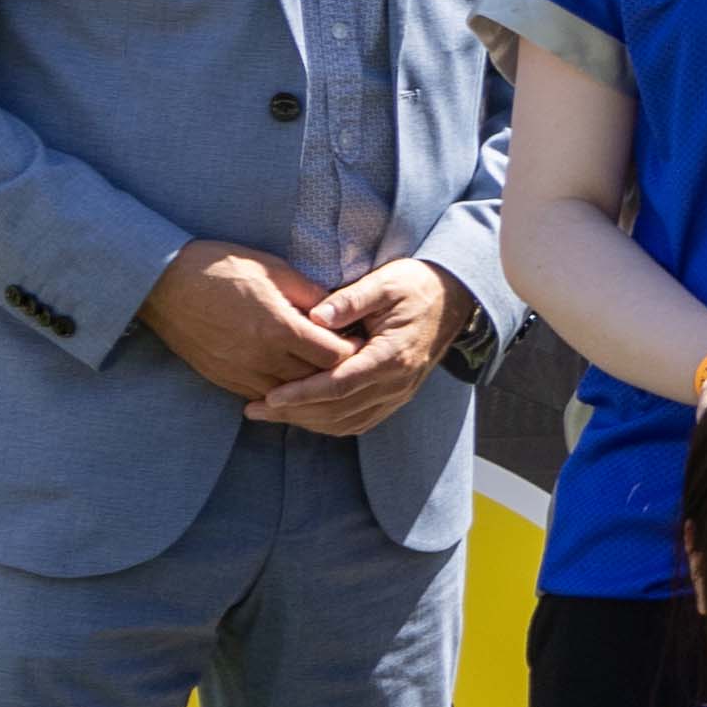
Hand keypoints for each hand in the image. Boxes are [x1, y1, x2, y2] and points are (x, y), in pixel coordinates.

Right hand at [141, 238, 354, 400]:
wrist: (163, 282)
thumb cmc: (221, 268)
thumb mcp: (274, 269)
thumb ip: (310, 294)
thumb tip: (340, 311)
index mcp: (279, 329)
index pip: (334, 356)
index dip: (351, 349)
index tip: (357, 338)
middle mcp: (261, 358)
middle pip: (316, 380)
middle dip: (334, 369)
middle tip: (345, 354)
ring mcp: (240, 373)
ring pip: (290, 394)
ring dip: (307, 383)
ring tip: (317, 364)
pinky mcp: (223, 380)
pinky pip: (262, 395)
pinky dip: (280, 389)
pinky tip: (287, 372)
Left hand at [242, 257, 464, 434]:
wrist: (452, 298)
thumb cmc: (414, 285)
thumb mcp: (383, 282)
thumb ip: (350, 300)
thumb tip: (315, 316)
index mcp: (392, 355)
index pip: (341, 384)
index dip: (303, 393)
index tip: (269, 397)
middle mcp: (397, 382)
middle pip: (339, 410)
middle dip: (294, 413)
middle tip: (254, 410)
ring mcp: (399, 393)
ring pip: (348, 422)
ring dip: (308, 422)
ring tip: (271, 414)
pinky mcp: (397, 396)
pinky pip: (360, 421)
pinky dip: (330, 423)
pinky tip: (304, 415)